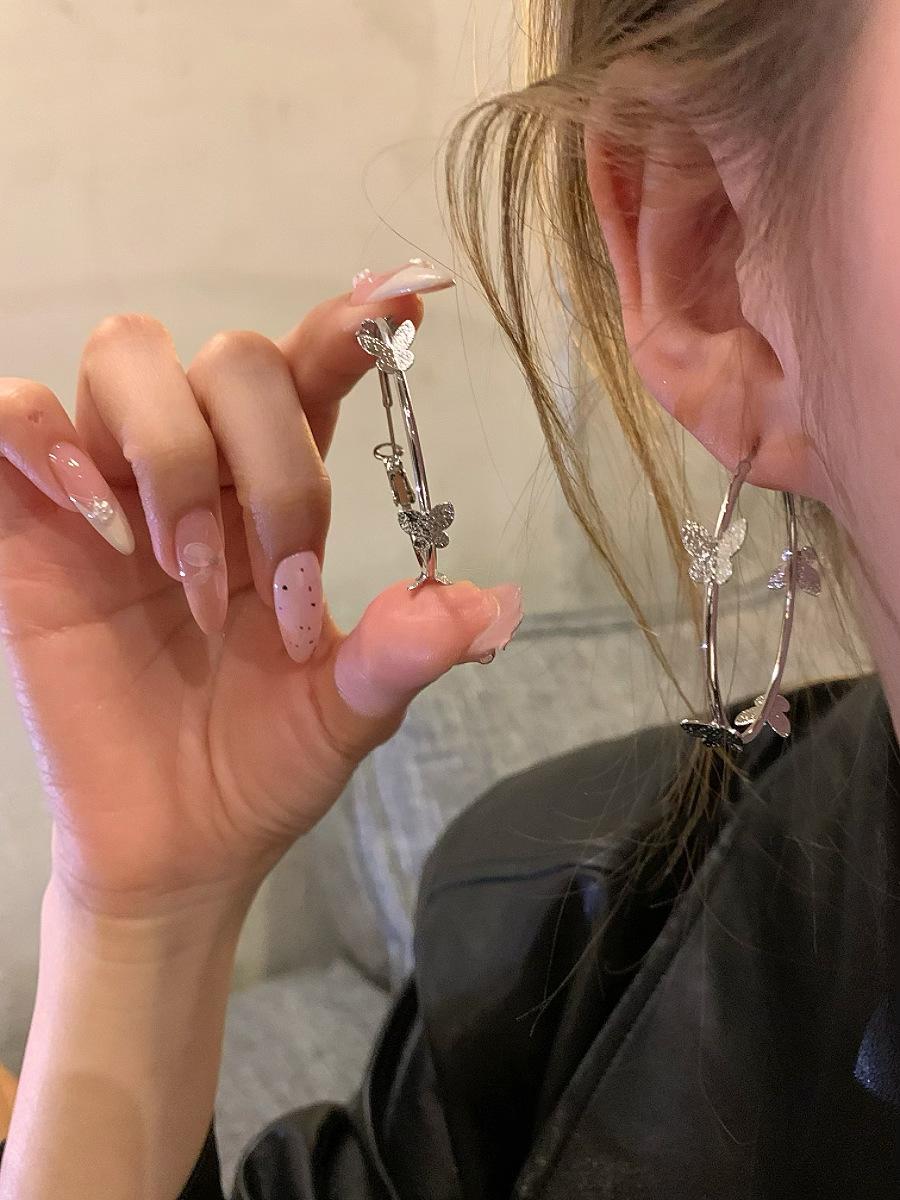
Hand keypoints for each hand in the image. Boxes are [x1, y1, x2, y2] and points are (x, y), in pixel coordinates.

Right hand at [0, 288, 522, 918]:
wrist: (173, 846)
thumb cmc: (260, 770)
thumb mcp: (345, 714)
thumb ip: (406, 652)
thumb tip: (491, 608)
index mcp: (281, 500)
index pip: (312, 379)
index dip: (351, 329)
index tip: (407, 300)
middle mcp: (201, 474)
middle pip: (232, 359)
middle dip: (264, 460)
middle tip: (262, 581)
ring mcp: (110, 492)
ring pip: (128, 356)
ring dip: (168, 453)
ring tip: (175, 566)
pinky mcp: (27, 528)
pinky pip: (11, 413)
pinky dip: (44, 439)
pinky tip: (94, 524)